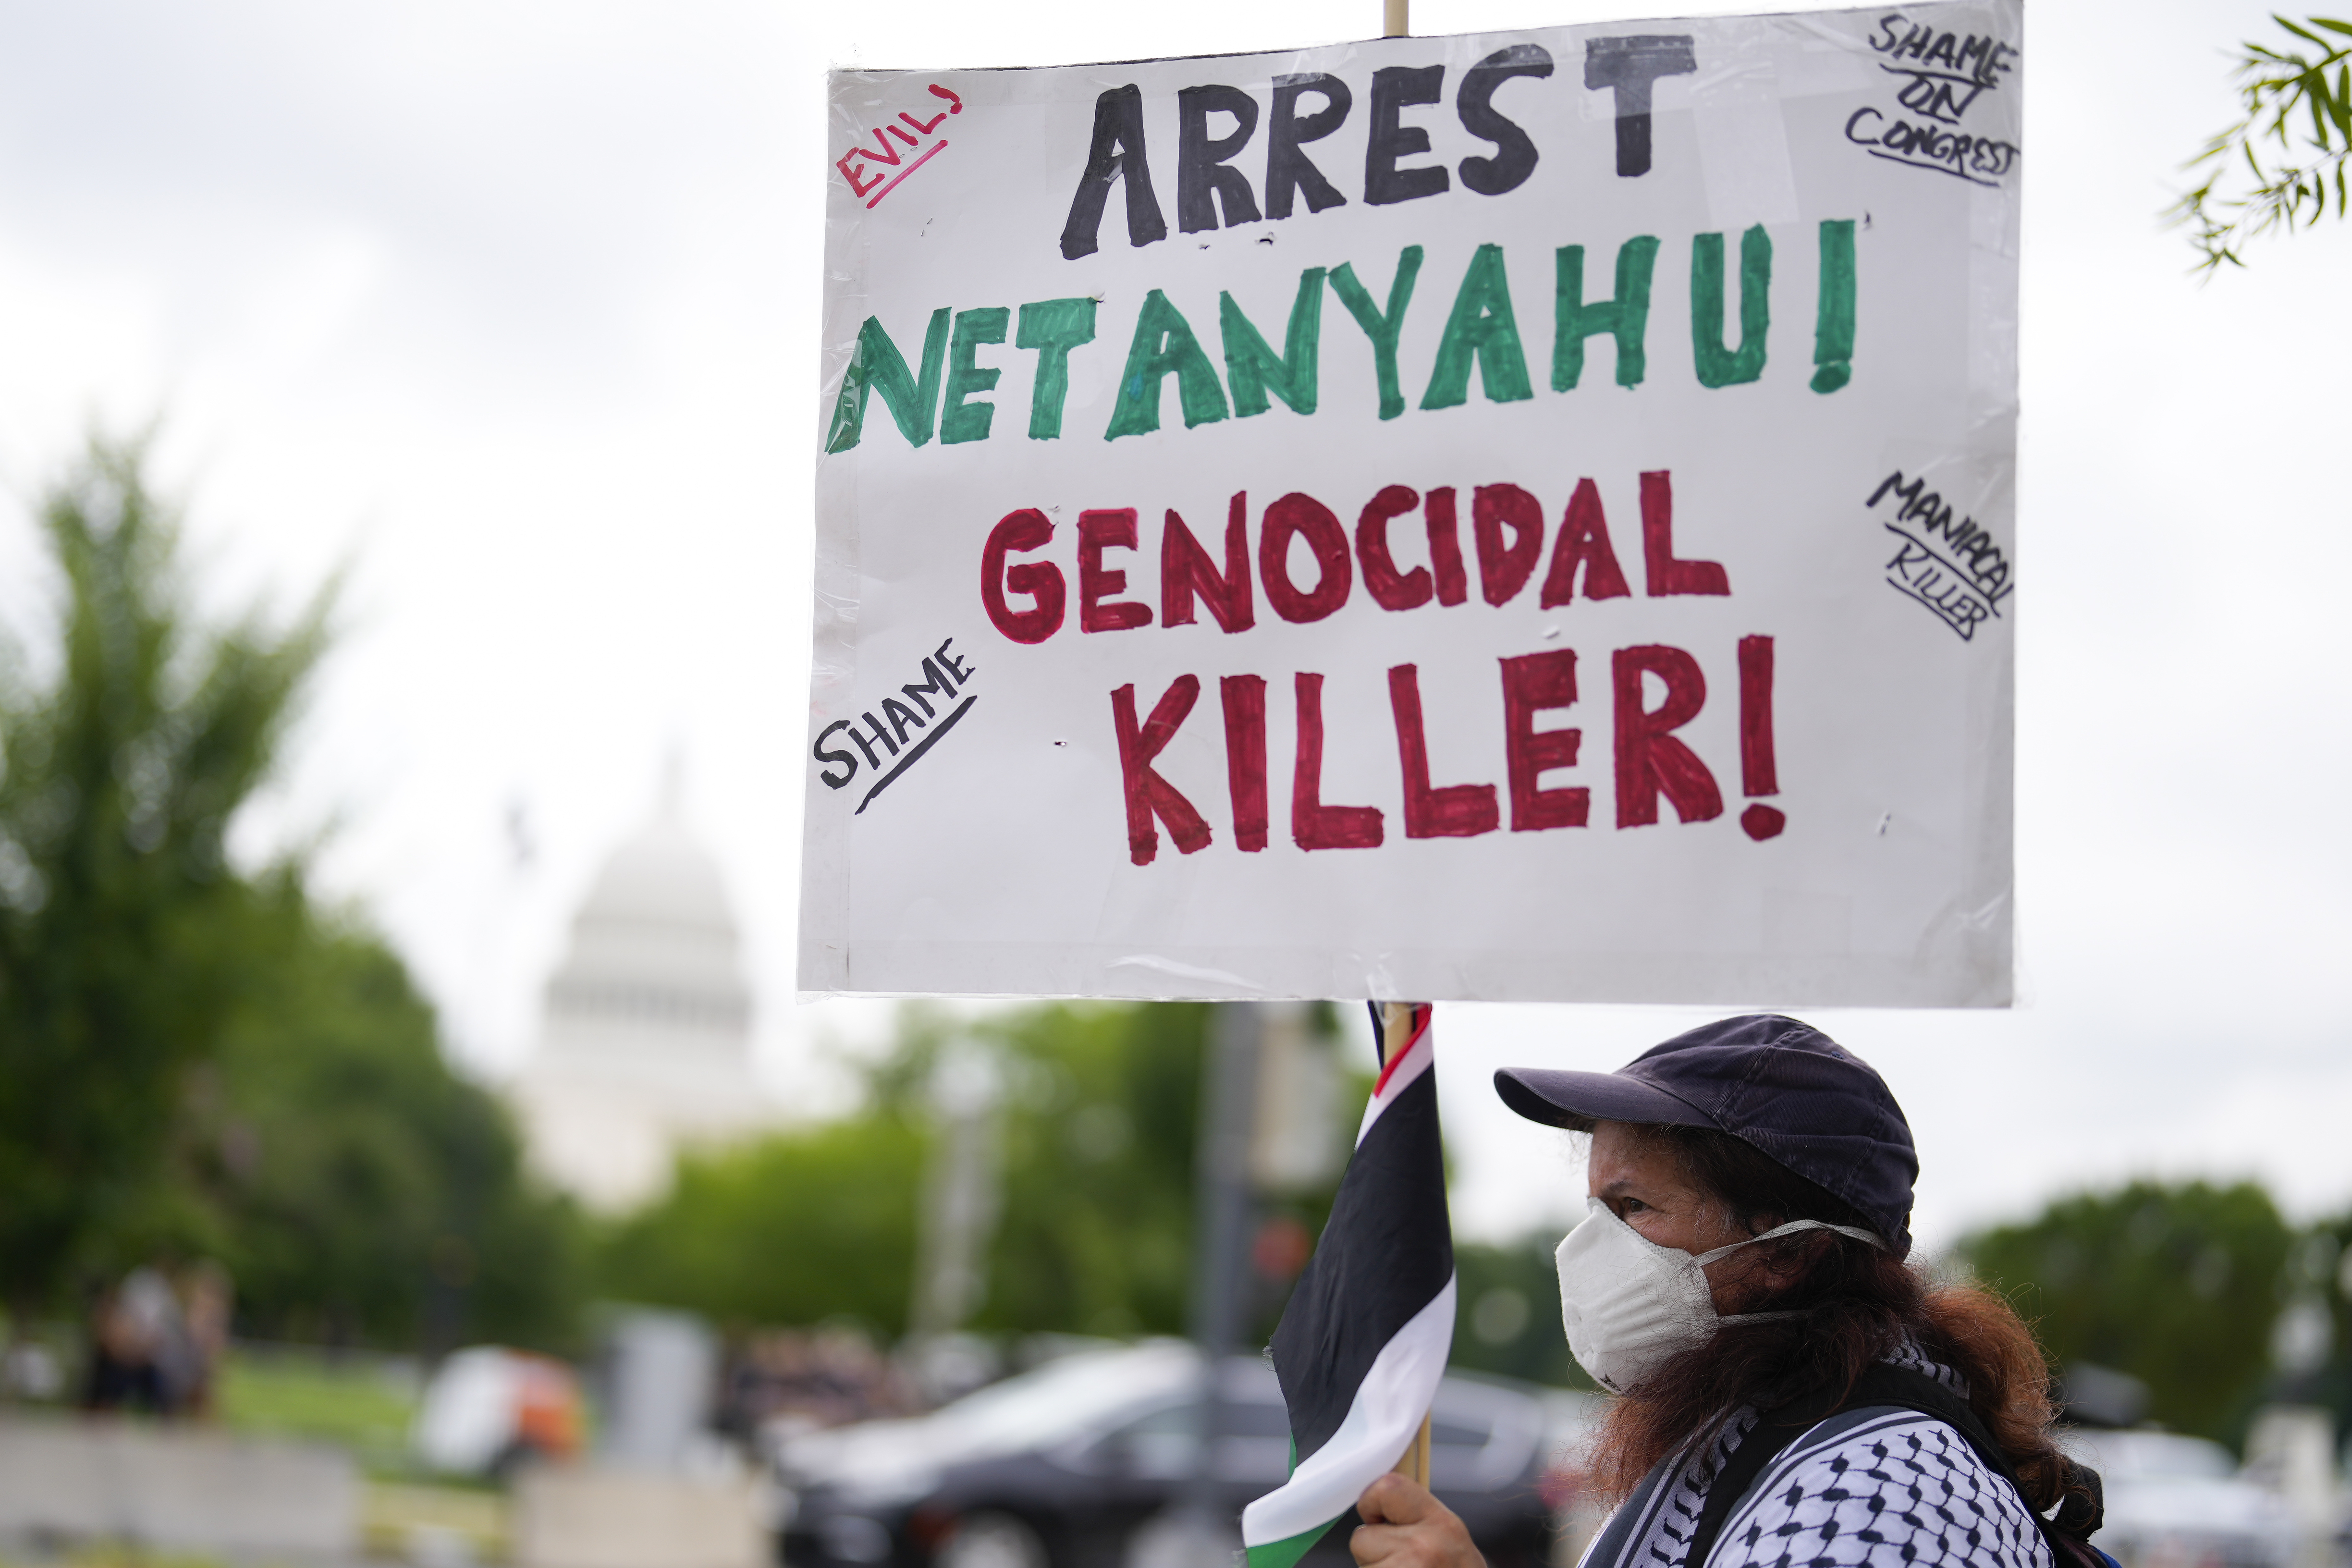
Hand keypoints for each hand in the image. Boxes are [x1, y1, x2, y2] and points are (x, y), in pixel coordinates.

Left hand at [1350, 1473, 1485, 1567]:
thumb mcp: (1452, 1543)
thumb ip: (1420, 1521)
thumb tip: (1382, 1500)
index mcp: (1443, 1525)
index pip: (1387, 1487)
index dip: (1373, 1501)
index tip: (1378, 1516)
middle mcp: (1424, 1548)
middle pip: (1362, 1537)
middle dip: (1373, 1553)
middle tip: (1401, 1566)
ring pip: (1361, 1564)